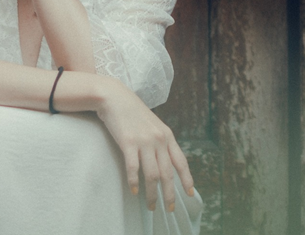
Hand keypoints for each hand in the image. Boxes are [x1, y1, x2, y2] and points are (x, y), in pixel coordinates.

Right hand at [96, 78, 194, 211]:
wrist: (114, 97)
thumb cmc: (132, 111)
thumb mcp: (153, 124)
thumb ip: (160, 140)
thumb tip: (165, 160)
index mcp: (167, 135)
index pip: (181, 162)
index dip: (187, 179)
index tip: (189, 194)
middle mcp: (159, 140)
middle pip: (168, 174)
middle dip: (169, 194)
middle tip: (169, 209)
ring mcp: (144, 141)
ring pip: (152, 175)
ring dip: (152, 193)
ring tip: (151, 205)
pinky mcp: (128, 142)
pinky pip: (133, 167)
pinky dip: (134, 181)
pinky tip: (134, 191)